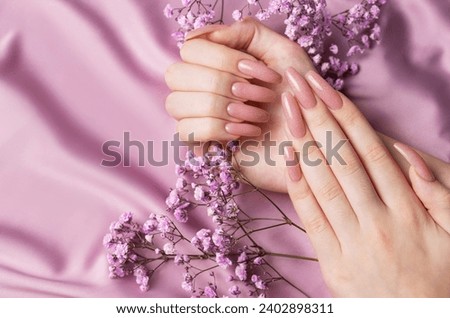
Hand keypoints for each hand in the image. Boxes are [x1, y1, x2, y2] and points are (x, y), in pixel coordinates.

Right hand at [165, 19, 314, 191]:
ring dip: (220, 107)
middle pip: (176, 74)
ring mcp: (198, 116)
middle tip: (256, 94)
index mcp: (218, 63)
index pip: (190, 49)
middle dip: (220, 83)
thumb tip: (203, 35)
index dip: (222, 58)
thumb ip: (247, 32)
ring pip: (175, 103)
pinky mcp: (203, 144)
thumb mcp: (283, 52)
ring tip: (256, 114)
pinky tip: (244, 131)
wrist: (313, 139)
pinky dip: (216, 128)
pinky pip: (185, 131)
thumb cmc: (301, 97)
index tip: (256, 71)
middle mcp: (202, 87)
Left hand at [282, 67, 449, 296]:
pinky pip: (312, 219)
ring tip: (287, 111)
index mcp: (407, 209)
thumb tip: (406, 154)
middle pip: (341, 158)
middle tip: (296, 85)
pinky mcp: (332, 261)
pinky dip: (298, 188)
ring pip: (324, 183)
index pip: (369, 150)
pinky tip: (287, 159)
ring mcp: (351, 241)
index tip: (324, 89)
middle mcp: (377, 220)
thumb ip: (437, 193)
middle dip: (317, 117)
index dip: (345, 115)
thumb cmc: (441, 277)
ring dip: (303, 143)